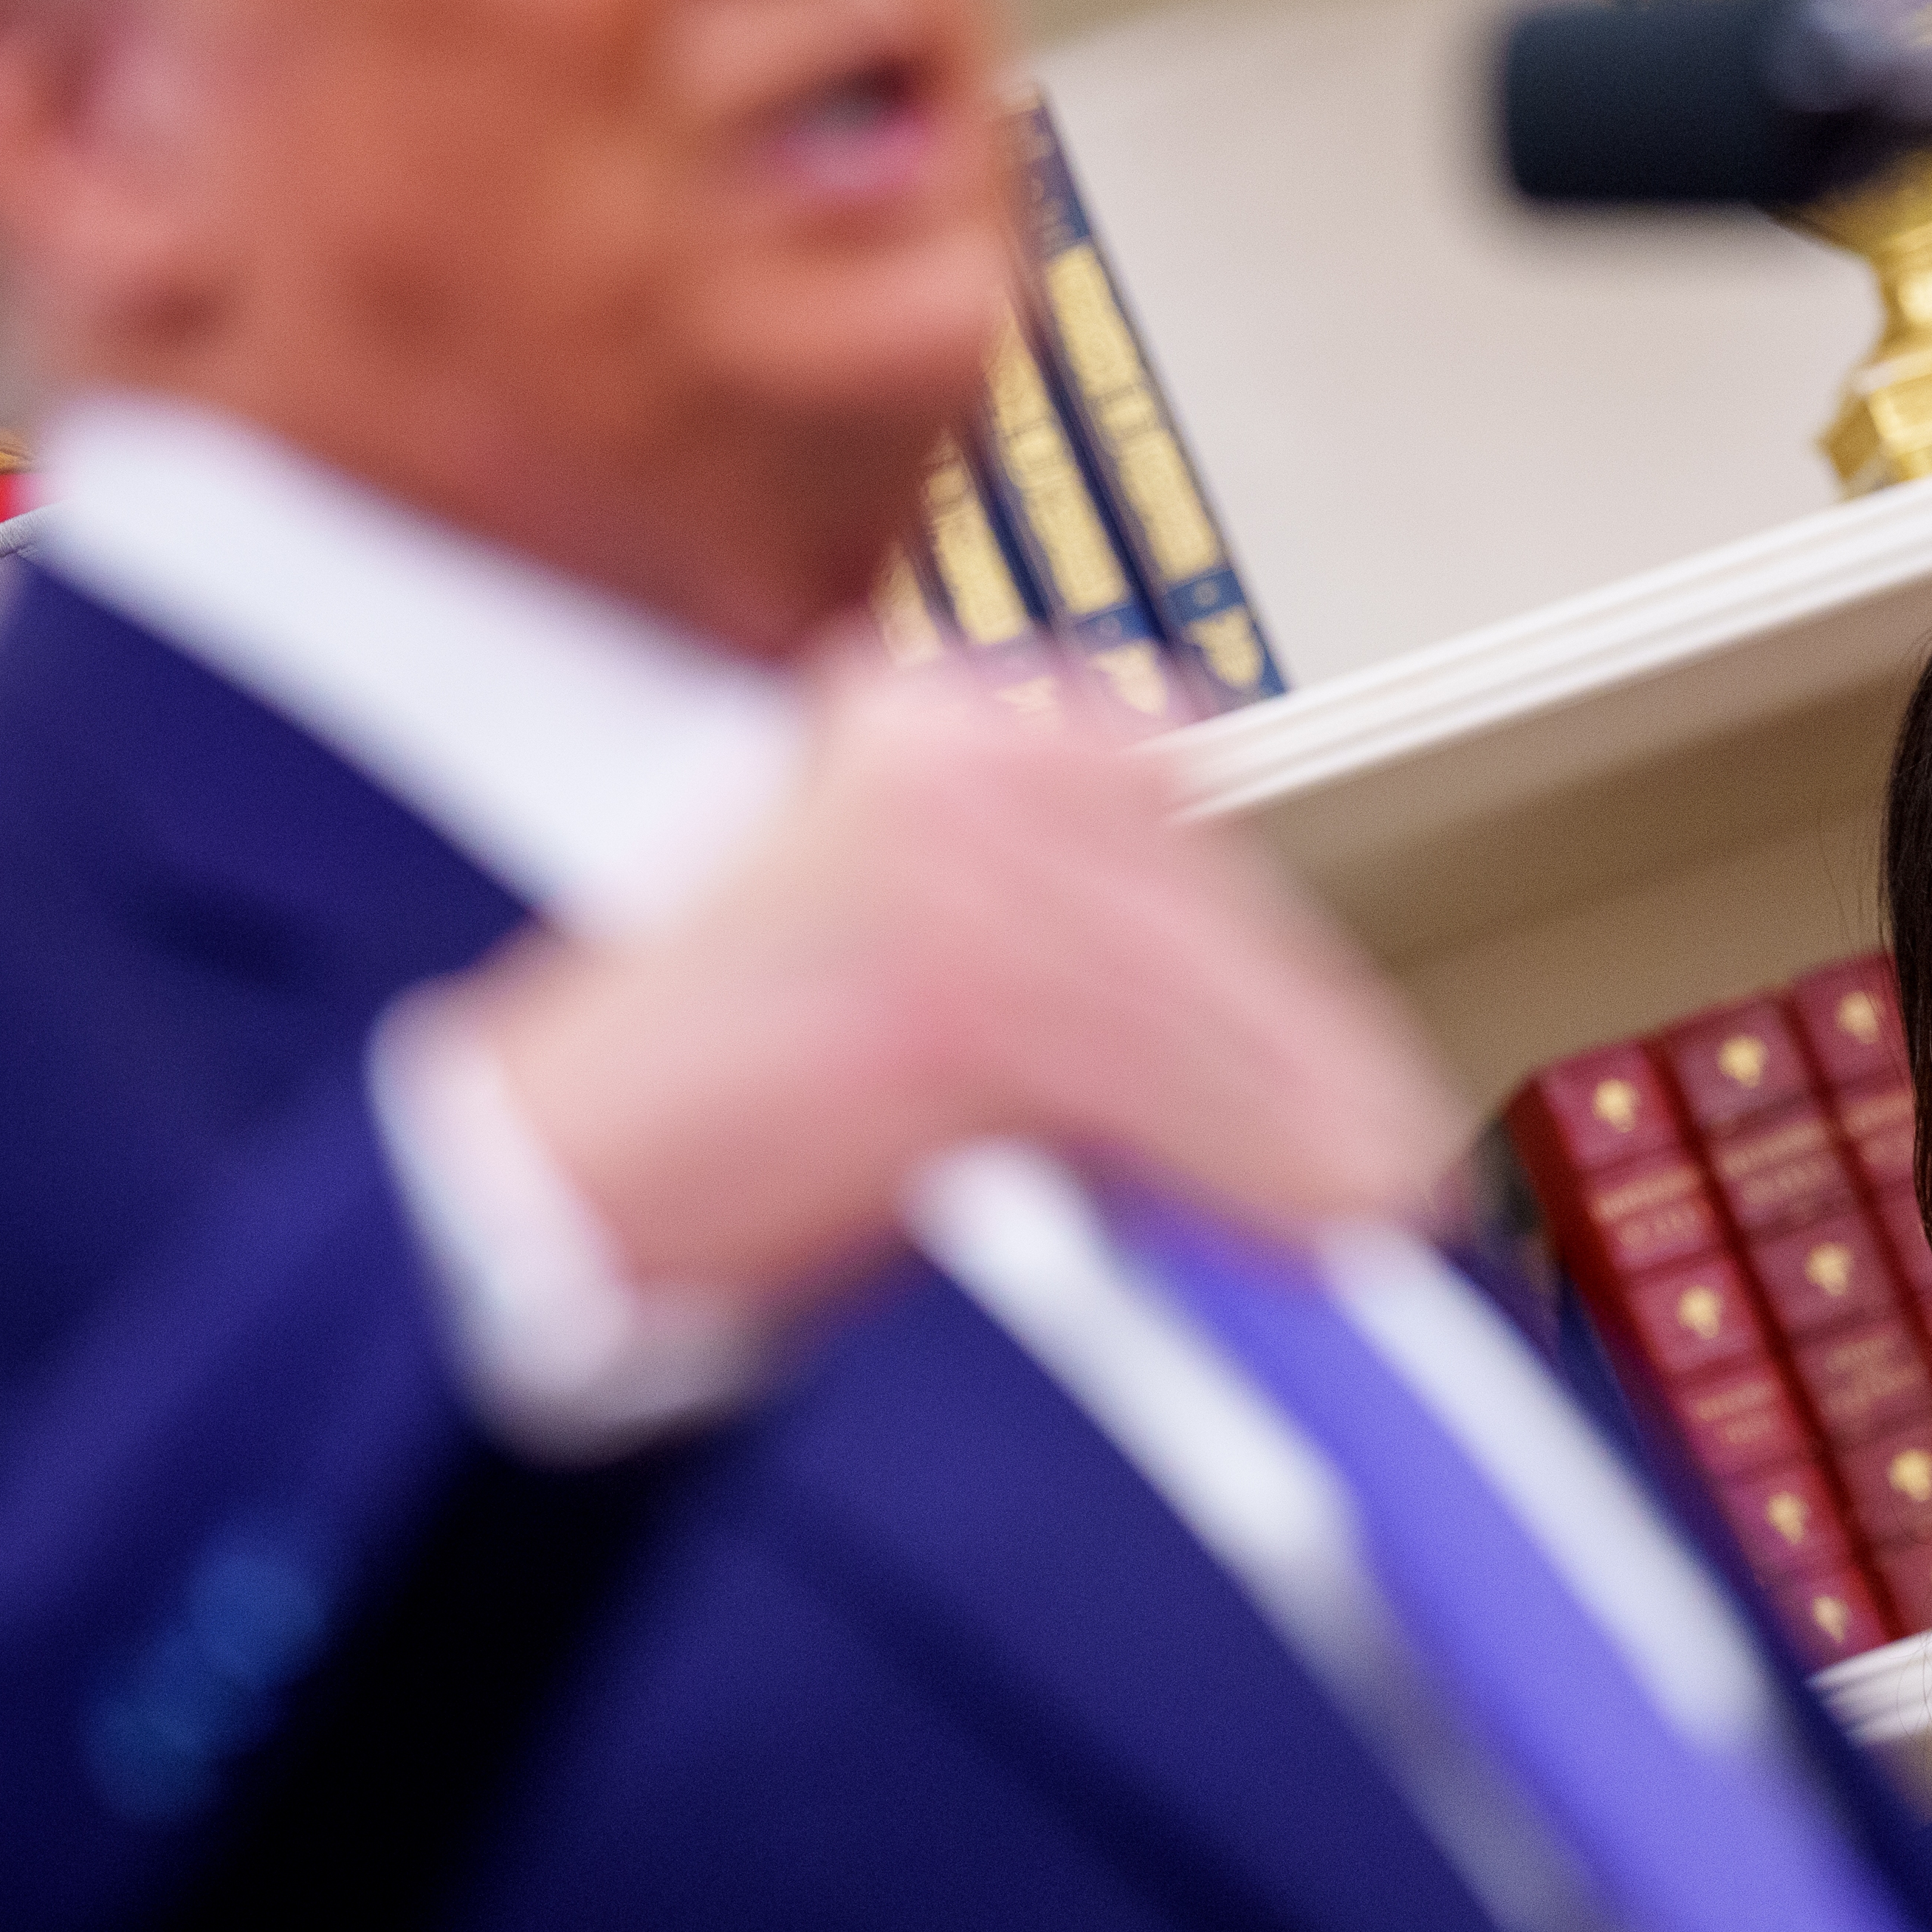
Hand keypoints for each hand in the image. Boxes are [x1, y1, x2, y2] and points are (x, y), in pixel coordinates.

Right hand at [448, 643, 1459, 1305]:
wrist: (543, 1176)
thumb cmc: (714, 1086)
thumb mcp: (903, 942)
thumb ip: (1065, 933)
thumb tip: (1267, 1031)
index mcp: (932, 706)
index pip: (1167, 800)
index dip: (1262, 952)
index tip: (1341, 1053)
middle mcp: (950, 741)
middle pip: (1201, 900)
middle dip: (1298, 1046)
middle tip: (1388, 1156)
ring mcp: (952, 850)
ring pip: (1193, 1000)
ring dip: (1298, 1121)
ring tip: (1377, 1207)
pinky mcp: (958, 978)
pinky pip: (1156, 1084)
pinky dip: (1253, 1165)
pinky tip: (1315, 1225)